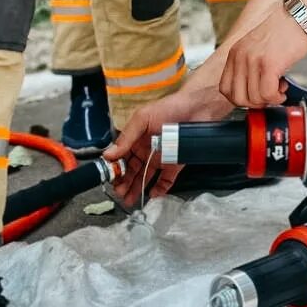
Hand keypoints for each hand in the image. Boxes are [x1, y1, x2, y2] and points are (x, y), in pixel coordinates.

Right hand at [103, 85, 228, 207]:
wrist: (198, 108)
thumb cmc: (170, 107)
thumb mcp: (143, 118)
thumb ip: (127, 137)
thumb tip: (108, 154)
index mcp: (136, 138)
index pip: (121, 157)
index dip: (115, 168)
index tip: (111, 178)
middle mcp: (146, 149)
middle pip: (131, 170)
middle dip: (124, 182)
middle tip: (120, 192)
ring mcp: (160, 157)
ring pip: (145, 176)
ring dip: (137, 188)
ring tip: (130, 199)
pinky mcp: (175, 163)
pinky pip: (165, 179)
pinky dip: (159, 188)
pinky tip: (153, 194)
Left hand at [219, 5, 306, 107]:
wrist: (302, 14)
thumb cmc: (285, 30)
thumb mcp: (257, 45)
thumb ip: (249, 64)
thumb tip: (251, 91)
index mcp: (235, 52)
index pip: (225, 88)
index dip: (241, 98)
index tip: (255, 96)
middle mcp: (240, 56)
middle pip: (237, 98)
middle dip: (255, 103)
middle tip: (268, 96)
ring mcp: (253, 60)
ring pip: (253, 99)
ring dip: (269, 100)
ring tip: (279, 88)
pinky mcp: (269, 64)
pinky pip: (267, 94)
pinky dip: (276, 97)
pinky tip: (283, 88)